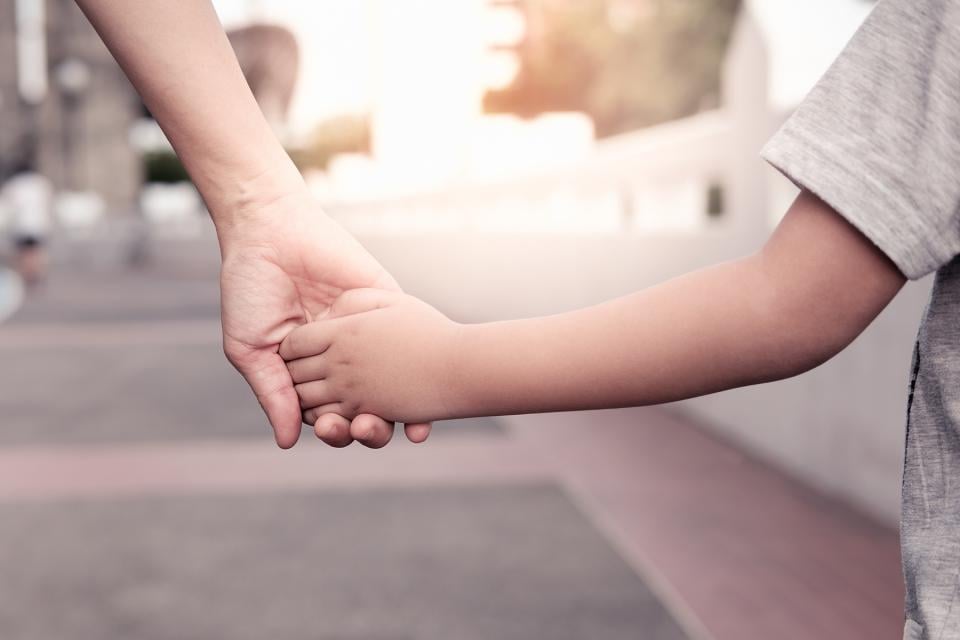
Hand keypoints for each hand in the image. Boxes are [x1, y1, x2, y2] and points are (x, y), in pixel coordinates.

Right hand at [218, 189, 432, 447]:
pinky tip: (420, 377)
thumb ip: (273, 393)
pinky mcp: (387, 305)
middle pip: (366, 408)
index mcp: (312, 374)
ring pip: (393, 384)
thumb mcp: (252, 348)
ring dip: (397, 408)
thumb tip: (288, 442)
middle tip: (365, 428)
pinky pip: (410, 339)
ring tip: (391, 419)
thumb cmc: (251, 291)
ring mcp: (368, 335)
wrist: (268, 233)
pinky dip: (421, 366)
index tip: (334, 430)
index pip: (332, 415)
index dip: (337, 430)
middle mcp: (345, 360)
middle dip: (369, 427)